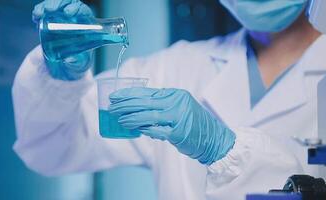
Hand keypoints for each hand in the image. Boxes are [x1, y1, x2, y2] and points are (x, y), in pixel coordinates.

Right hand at [33, 0, 93, 80]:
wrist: (65, 64)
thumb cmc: (78, 61)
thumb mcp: (80, 62)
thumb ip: (76, 60)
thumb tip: (71, 57)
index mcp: (86, 24)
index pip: (83, 11)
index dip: (76, 8)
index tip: (69, 13)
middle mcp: (75, 18)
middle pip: (68, 4)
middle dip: (58, 4)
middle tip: (50, 10)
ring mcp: (62, 17)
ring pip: (56, 5)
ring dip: (46, 6)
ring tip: (40, 14)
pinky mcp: (51, 20)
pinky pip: (45, 10)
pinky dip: (39, 11)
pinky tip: (36, 16)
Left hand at [109, 88, 235, 164]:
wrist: (214, 138)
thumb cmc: (194, 123)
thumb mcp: (179, 107)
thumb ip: (161, 105)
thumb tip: (137, 107)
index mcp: (176, 94)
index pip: (147, 92)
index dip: (129, 94)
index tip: (115, 96)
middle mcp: (177, 102)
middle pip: (145, 102)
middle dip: (125, 105)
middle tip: (111, 107)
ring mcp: (178, 117)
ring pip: (148, 116)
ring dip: (130, 118)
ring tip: (118, 118)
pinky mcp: (178, 132)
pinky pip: (156, 131)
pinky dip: (144, 130)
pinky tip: (133, 129)